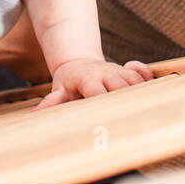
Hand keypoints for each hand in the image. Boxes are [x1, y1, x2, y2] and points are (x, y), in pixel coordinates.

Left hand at [31, 58, 154, 111]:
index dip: (102, 103)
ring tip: (141, 113)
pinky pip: (142, 71)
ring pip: (134, 81)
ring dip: (138, 94)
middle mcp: (105, 73)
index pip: (97, 91)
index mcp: (87, 79)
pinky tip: (148, 88)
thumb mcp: (59, 89)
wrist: (77, 62)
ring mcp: (117, 71)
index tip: (106, 121)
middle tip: (129, 121)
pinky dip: (146, 77)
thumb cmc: (68, 81)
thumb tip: (37, 113)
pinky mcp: (127, 70)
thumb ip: (52, 101)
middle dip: (125, 102)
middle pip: (120, 87)